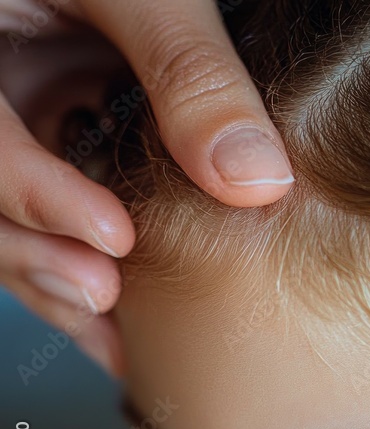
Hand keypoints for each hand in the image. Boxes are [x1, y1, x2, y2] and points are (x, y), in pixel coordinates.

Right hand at [0, 0, 292, 374]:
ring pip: (12, 224)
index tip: (112, 237)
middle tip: (107, 298)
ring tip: (120, 330)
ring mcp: (16, 127)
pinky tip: (130, 320)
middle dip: (39, 256)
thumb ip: (188, 68)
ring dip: (59, 278)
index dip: (33, 193)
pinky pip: (56, 217)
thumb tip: (256, 182)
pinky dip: (88, 264)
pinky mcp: (54, 146)